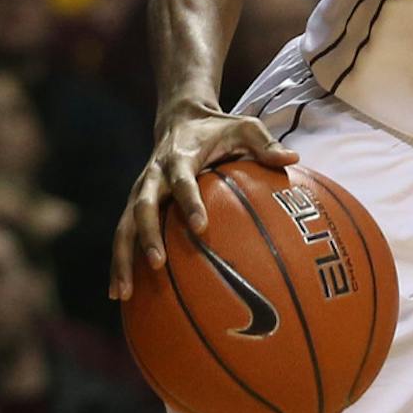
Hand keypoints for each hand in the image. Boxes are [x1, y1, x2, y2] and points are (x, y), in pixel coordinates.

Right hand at [110, 108, 298, 300]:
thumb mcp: (245, 127)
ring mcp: (141, 191)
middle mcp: (154, 175)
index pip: (182, 181)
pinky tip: (121, 294)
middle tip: (158, 263)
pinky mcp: (135, 204)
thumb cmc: (220, 129)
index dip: (189, 202)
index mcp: (179, 158)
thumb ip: (265, 143)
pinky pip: (124, 235)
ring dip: (122, 258)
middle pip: (142, 207)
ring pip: (125, 226)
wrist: (180, 119)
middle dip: (147, 236)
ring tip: (123, 293)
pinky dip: (120, 263)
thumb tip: (292, 158)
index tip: (201, 227)